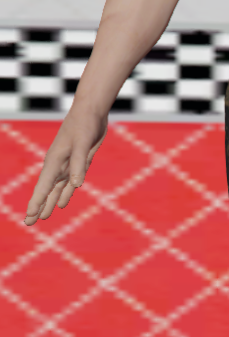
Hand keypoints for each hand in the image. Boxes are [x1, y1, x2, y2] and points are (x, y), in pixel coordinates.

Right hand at [24, 105, 107, 225]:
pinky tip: (61, 204)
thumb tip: (76, 185)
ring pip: (56, 190)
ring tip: (43, 217)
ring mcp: (67, 165)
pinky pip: (69, 184)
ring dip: (50, 203)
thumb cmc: (84, 125)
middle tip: (28, 223)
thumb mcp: (82, 144)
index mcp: (54, 161)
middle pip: (46, 191)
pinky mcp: (78, 164)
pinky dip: (65, 194)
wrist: (91, 113)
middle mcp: (57, 165)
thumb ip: (78, 164)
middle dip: (38, 207)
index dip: (37, 202)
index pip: (43, 187)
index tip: (30, 216)